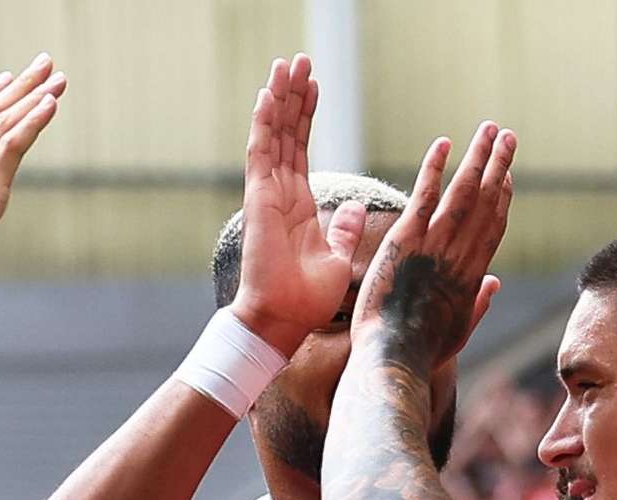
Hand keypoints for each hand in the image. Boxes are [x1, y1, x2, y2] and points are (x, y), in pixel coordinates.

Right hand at [224, 57, 345, 347]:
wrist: (281, 321)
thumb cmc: (306, 300)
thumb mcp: (338, 258)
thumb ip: (345, 228)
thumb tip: (358, 207)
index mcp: (299, 204)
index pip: (301, 148)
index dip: (307, 115)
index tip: (314, 85)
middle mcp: (280, 193)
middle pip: (287, 133)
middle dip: (294, 96)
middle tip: (299, 60)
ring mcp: (267, 194)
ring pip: (273, 135)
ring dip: (280, 99)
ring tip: (287, 64)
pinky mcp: (258, 199)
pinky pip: (261, 153)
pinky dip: (265, 123)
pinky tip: (269, 94)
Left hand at [350, 123, 513, 372]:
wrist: (395, 358)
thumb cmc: (421, 352)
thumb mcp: (460, 332)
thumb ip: (479, 304)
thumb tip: (495, 284)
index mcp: (472, 276)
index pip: (493, 227)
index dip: (502, 198)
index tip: (507, 176)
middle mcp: (461, 254)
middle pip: (487, 201)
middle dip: (499, 166)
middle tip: (508, 137)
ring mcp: (436, 244)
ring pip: (464, 191)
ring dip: (479, 157)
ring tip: (489, 129)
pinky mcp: (408, 239)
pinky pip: (425, 194)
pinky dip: (436, 167)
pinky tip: (444, 143)